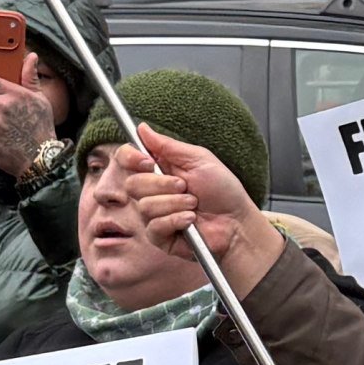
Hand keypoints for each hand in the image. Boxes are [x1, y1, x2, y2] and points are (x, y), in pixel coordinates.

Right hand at [121, 125, 286, 293]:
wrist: (236, 221)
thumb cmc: (223, 190)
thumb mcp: (199, 159)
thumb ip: (168, 145)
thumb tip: (142, 128)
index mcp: (159, 168)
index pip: (127, 158)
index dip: (131, 158)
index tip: (148, 162)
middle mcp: (152, 190)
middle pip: (132, 184)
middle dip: (162, 184)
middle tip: (184, 185)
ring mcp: (153, 215)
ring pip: (145, 206)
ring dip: (175, 203)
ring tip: (194, 204)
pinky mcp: (158, 236)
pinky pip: (154, 227)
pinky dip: (176, 219)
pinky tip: (191, 220)